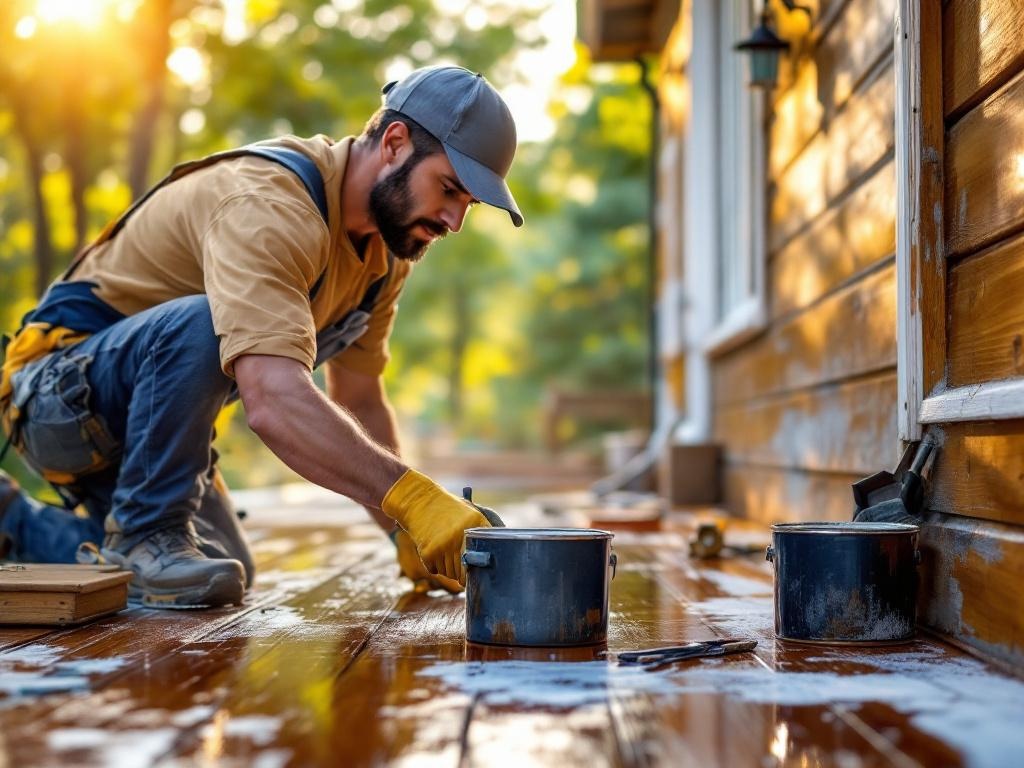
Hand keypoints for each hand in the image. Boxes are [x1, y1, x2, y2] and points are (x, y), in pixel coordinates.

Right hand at [381, 469, 491, 583]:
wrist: (419, 500)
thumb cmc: (447, 509)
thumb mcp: (470, 515)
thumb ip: (481, 535)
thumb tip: (487, 562)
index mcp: (475, 525)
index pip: (481, 560)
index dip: (478, 570)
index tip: (476, 572)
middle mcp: (459, 537)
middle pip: (463, 572)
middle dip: (461, 572)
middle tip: (458, 564)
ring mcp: (443, 546)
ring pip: (449, 573)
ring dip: (447, 568)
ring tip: (444, 551)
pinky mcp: (428, 553)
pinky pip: (434, 570)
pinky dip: (433, 565)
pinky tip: (433, 550)